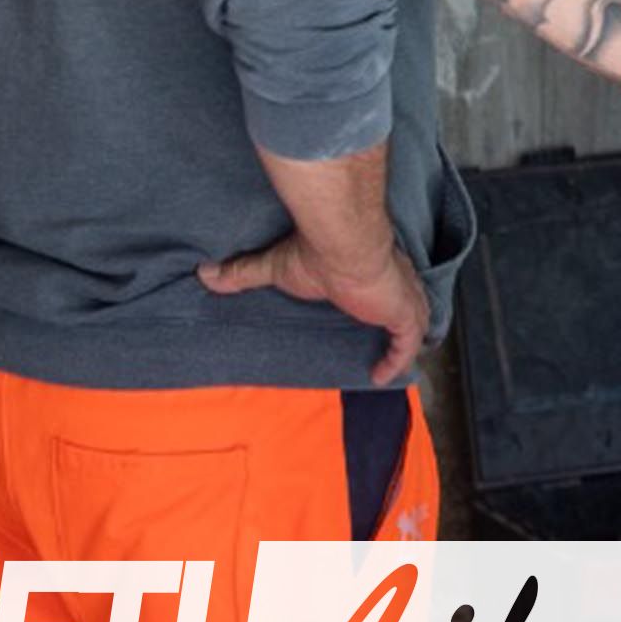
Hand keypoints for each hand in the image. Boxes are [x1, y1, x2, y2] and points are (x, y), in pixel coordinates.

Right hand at [200, 231, 430, 385]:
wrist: (342, 245)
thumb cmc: (314, 253)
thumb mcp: (275, 267)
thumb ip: (244, 272)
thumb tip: (205, 274)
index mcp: (370, 271)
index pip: (382, 288)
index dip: (379, 301)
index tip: (369, 315)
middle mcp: (393, 283)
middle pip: (406, 303)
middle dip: (401, 320)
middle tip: (387, 341)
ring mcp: (403, 298)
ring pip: (415, 322)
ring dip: (405, 341)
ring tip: (391, 361)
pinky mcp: (405, 314)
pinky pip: (408, 343)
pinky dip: (398, 360)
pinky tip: (382, 376)